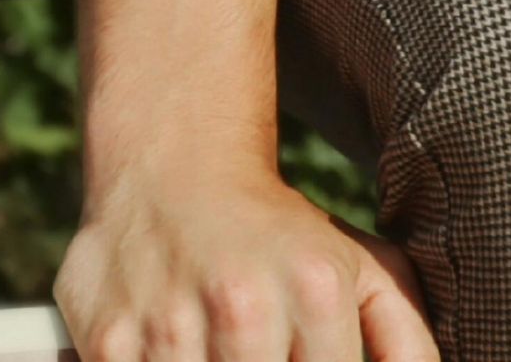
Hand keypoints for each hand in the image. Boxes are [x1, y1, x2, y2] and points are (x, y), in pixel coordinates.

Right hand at [52, 168, 440, 360]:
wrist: (173, 167)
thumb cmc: (278, 236)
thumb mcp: (358, 268)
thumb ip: (404, 337)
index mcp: (317, 289)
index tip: (298, 355)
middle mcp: (245, 305)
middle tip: (258, 350)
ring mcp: (170, 326)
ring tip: (219, 349)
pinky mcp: (106, 343)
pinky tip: (172, 353)